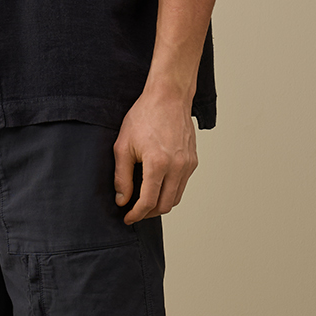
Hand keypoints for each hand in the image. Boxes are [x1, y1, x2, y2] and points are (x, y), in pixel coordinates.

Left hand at [113, 88, 198, 223]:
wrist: (169, 96)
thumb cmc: (144, 116)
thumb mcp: (123, 146)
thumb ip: (122, 177)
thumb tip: (122, 200)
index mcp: (158, 164)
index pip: (148, 202)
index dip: (136, 214)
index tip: (127, 218)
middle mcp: (177, 167)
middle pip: (164, 205)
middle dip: (148, 213)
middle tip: (134, 212)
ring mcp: (188, 165)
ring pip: (175, 198)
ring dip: (160, 204)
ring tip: (145, 202)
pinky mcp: (193, 161)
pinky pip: (182, 185)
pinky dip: (170, 191)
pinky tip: (157, 186)